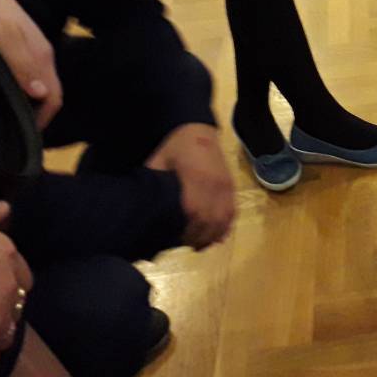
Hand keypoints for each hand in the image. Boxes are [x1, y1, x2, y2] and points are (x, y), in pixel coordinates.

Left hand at [0, 0, 62, 128]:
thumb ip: (21, 66)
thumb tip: (42, 95)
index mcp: (42, 54)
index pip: (55, 96)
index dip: (43, 119)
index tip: (23, 136)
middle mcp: (40, 52)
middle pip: (48, 91)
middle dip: (36, 113)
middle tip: (11, 131)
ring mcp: (27, 46)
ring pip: (36, 81)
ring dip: (26, 100)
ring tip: (3, 114)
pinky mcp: (13, 41)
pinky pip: (24, 72)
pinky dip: (17, 87)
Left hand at [146, 123, 234, 248]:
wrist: (199, 130)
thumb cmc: (175, 147)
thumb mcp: (158, 162)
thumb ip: (154, 185)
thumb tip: (143, 209)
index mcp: (195, 178)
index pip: (194, 212)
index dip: (187, 231)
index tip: (177, 240)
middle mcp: (214, 184)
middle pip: (211, 220)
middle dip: (200, 237)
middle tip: (186, 245)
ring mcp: (226, 186)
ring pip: (224, 219)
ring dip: (213, 235)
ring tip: (200, 244)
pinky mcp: (231, 187)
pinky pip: (232, 212)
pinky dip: (225, 227)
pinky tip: (215, 236)